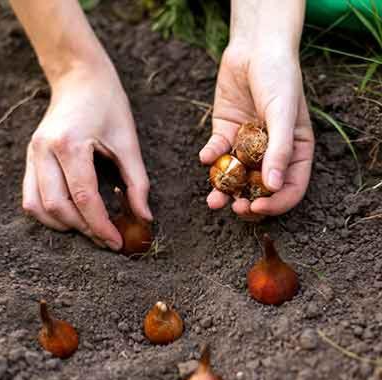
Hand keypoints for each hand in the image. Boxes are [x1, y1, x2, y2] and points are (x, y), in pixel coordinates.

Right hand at [23, 63, 151, 249]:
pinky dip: (50, 213)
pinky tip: (73, 215)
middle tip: (107, 239)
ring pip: (38, 207)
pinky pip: (31, 196)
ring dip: (64, 225)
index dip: (101, 226)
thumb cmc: (108, 105)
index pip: (84, 198)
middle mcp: (44, 151)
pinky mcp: (31, 157)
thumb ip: (137, 183)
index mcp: (70, 144)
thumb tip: (145, 218)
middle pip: (58, 207)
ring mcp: (33, 154)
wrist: (80, 78)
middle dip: (84, 230)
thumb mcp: (129, 143)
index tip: (117, 243)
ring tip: (91, 229)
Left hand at [200, 41, 313, 219]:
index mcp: (294, 152)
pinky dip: (211, 156)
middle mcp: (271, 153)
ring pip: (236, 176)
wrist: (254, 49)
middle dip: (247, 202)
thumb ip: (280, 149)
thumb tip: (273, 187)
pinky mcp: (226, 134)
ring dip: (224, 190)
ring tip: (213, 200)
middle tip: (235, 208)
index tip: (257, 208)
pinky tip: (205, 156)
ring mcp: (247, 145)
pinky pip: (218, 152)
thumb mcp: (284, 113)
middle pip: (260, 188)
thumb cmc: (279, 78)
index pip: (290, 188)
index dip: (276, 204)